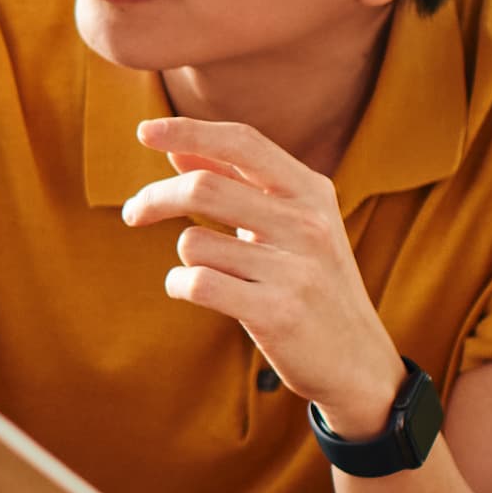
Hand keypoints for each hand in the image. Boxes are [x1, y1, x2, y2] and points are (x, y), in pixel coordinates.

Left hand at [123, 116, 396, 429]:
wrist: (358, 362)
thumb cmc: (311, 283)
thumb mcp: (288, 224)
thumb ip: (235, 183)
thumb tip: (178, 149)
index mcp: (311, 191)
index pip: (243, 142)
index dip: (189, 130)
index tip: (144, 131)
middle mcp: (308, 223)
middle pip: (204, 187)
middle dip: (155, 198)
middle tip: (133, 212)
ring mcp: (296, 268)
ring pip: (194, 242)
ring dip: (183, 258)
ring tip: (210, 275)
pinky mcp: (278, 312)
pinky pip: (197, 283)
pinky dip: (179, 285)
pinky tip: (192, 290)